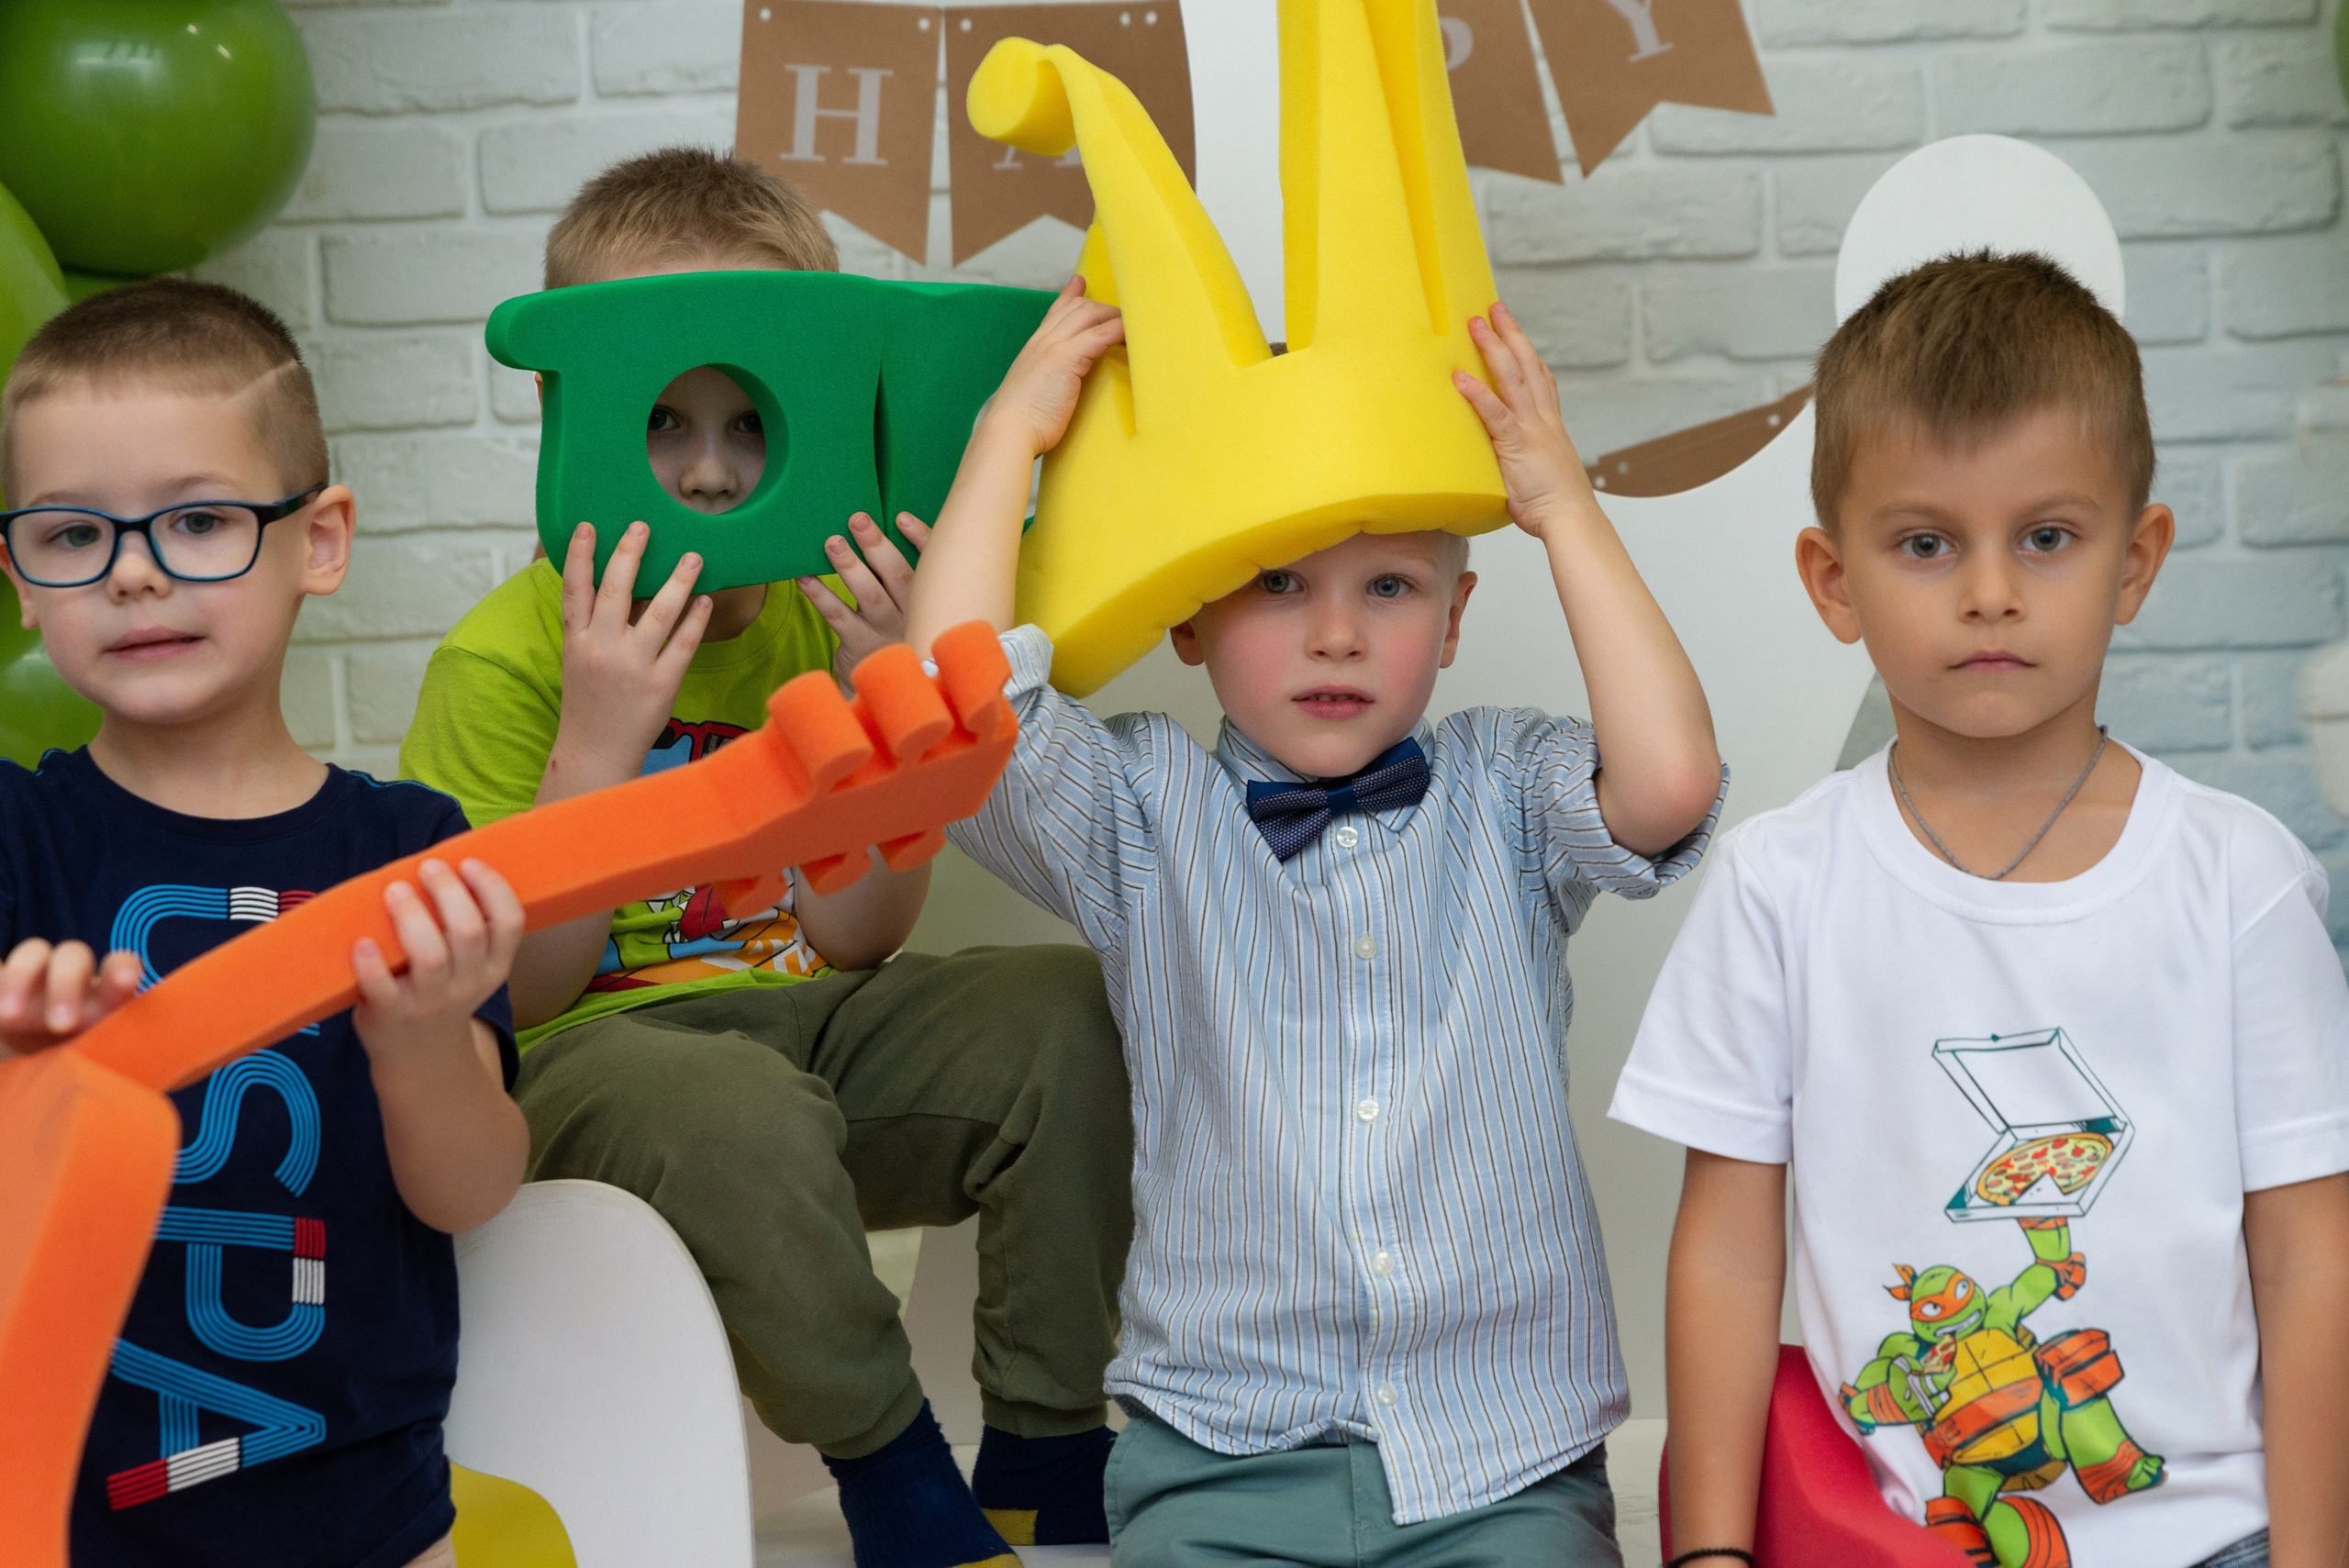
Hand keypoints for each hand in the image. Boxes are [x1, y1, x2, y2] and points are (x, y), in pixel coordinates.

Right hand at [0, 938, 142, 1055]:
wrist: (42, 1055)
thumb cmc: (82, 1058)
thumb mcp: (97, 1058)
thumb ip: (110, 1058)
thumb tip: (121, 1090)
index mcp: (106, 994)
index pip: (121, 966)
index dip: (123, 969)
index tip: (124, 982)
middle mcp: (74, 975)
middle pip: (74, 957)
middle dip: (67, 985)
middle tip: (61, 1024)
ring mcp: (38, 971)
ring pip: (34, 953)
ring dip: (21, 980)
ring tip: (8, 1017)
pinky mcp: (5, 979)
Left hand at [351, 858, 523, 1072]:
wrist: (420, 1056)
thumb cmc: (441, 992)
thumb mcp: (473, 969)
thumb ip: (468, 930)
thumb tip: (441, 865)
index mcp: (495, 967)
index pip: (510, 922)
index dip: (493, 888)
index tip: (468, 863)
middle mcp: (469, 984)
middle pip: (467, 932)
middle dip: (447, 892)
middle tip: (427, 868)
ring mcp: (431, 1002)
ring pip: (430, 956)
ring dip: (411, 916)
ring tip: (394, 890)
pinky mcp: (392, 1015)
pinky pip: (382, 988)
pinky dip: (371, 964)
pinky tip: (362, 942)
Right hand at [546, 520, 713, 789]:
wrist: (596, 753)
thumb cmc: (589, 702)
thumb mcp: (576, 659)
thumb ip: (588, 625)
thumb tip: (606, 584)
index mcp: (576, 641)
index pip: (574, 589)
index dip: (580, 555)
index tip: (590, 525)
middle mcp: (602, 649)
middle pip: (616, 590)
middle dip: (630, 554)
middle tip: (645, 526)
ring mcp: (633, 666)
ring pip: (658, 612)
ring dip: (678, 580)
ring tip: (693, 556)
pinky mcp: (661, 685)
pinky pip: (683, 644)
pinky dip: (695, 620)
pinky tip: (705, 601)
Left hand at [798, 511, 932, 682]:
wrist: (883, 685)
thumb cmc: (891, 631)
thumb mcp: (907, 607)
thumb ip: (899, 576)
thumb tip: (874, 529)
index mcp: (928, 600)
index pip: (931, 567)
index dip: (921, 540)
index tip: (902, 517)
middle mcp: (912, 616)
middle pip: (900, 577)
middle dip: (877, 546)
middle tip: (858, 520)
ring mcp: (886, 633)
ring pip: (869, 596)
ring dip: (849, 567)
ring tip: (832, 543)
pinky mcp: (860, 646)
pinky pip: (838, 616)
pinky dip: (820, 595)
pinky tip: (804, 577)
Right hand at [978, 275, 1124, 457]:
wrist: (1008, 433)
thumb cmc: (1021, 426)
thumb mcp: (1032, 395)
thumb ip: (1045, 383)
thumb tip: (1055, 391)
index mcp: (1033, 349)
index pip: (1054, 312)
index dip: (1070, 295)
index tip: (1080, 282)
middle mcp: (1042, 341)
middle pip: (1078, 308)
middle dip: (1105, 309)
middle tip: (1126, 317)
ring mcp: (1053, 346)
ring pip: (1090, 314)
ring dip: (1116, 318)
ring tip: (1136, 329)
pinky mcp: (1066, 358)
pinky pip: (1100, 335)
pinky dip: (1120, 332)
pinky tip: (1132, 338)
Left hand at [1453, 301, 1600, 541]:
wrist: (1570, 519)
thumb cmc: (1554, 507)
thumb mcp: (1537, 474)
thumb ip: (1519, 461)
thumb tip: (1501, 464)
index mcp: (1549, 425)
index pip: (1541, 379)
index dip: (1528, 353)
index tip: (1517, 334)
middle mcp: (1541, 420)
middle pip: (1527, 365)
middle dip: (1510, 333)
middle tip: (1494, 308)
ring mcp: (1529, 429)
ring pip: (1512, 377)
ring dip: (1493, 347)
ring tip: (1475, 323)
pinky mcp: (1515, 445)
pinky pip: (1494, 413)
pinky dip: (1477, 393)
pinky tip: (1460, 377)